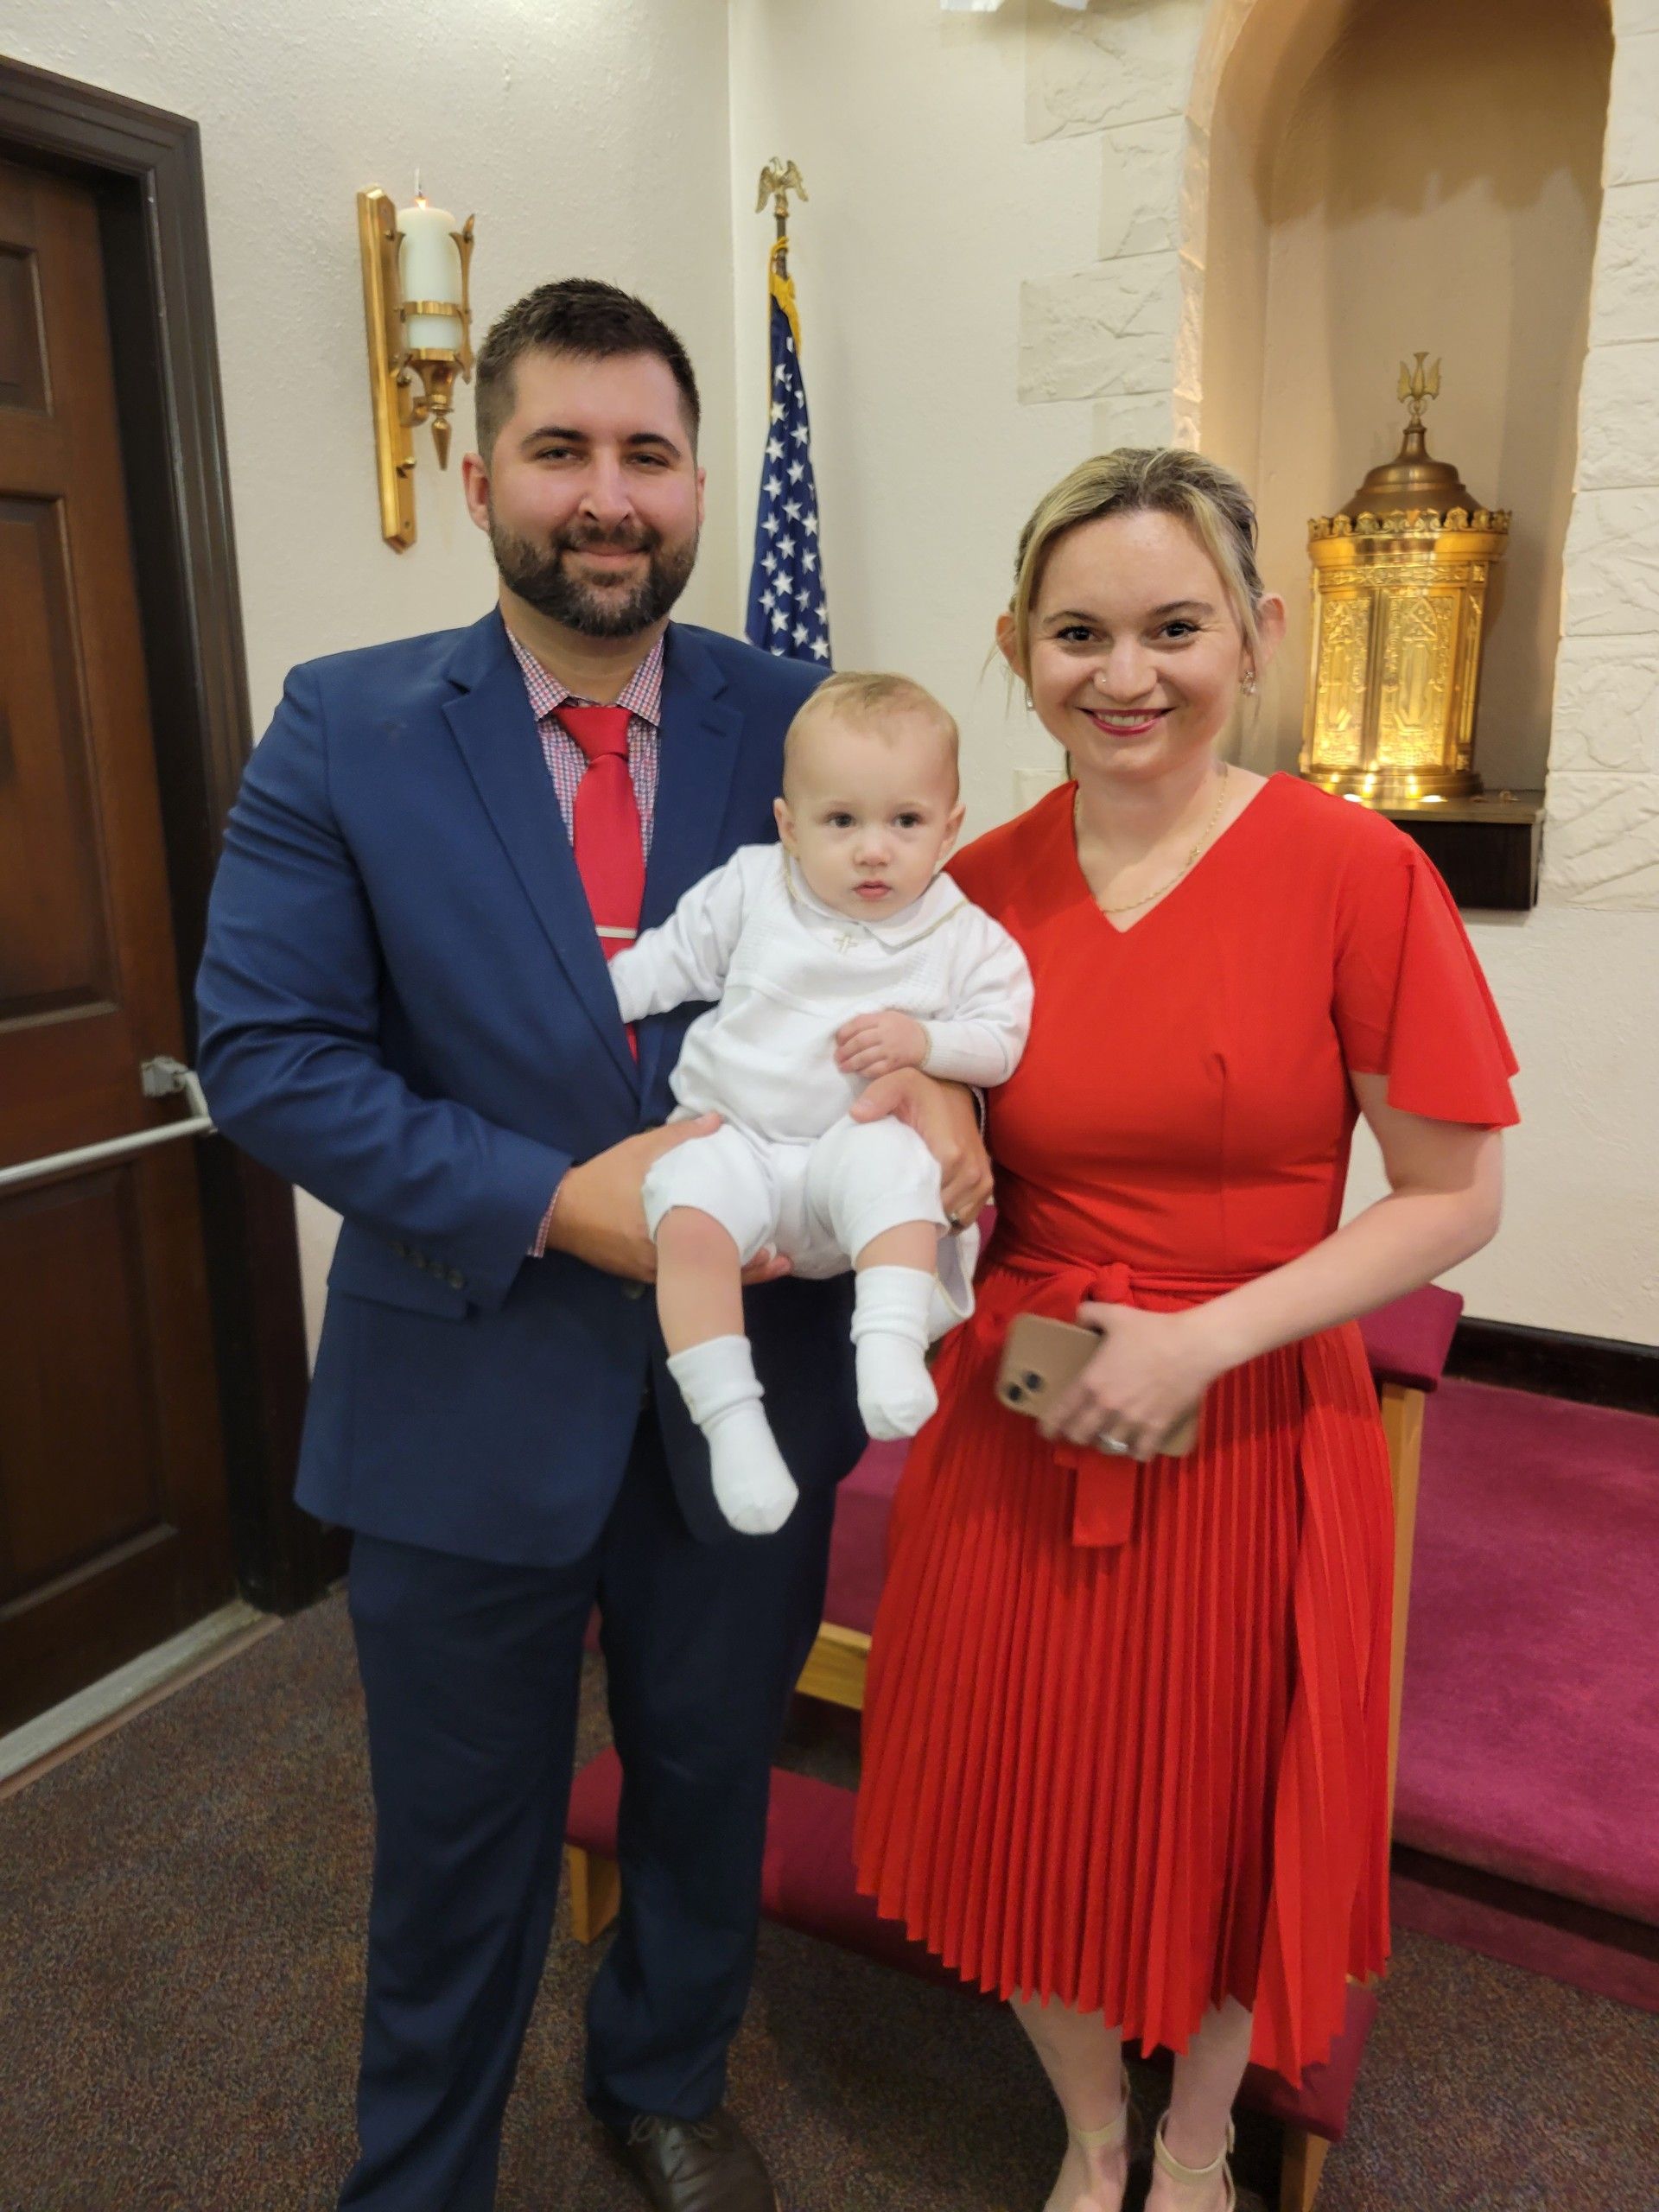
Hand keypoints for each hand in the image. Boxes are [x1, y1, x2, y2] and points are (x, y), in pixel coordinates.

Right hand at [544, 1114, 792, 1285]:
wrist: (560, 1212)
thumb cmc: (604, 1180)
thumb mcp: (640, 1151)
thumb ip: (680, 1135)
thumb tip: (718, 1121)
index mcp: (670, 1229)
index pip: (718, 1252)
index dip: (750, 1258)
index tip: (777, 1253)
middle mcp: (665, 1260)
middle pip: (716, 1274)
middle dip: (750, 1270)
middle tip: (781, 1262)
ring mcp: (655, 1273)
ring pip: (701, 1280)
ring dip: (731, 1272)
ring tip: (765, 1264)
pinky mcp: (646, 1275)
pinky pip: (683, 1277)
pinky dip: (705, 1271)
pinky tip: (722, 1260)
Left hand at [835, 1009, 929, 1079]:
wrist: (927, 1043)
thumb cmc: (903, 1029)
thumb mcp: (888, 1017)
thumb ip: (870, 1021)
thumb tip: (846, 1032)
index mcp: (883, 1019)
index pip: (857, 1023)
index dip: (844, 1032)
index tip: (838, 1040)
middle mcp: (886, 1033)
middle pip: (859, 1041)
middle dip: (844, 1051)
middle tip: (837, 1057)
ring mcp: (890, 1049)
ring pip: (864, 1057)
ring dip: (850, 1063)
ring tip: (843, 1067)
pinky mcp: (895, 1064)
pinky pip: (875, 1069)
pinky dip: (864, 1071)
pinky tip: (859, 1071)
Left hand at [849, 1069, 992, 1228]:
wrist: (953, 1092)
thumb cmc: (922, 1092)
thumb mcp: (899, 1083)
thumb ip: (878, 1095)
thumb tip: (858, 1114)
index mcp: (950, 1152)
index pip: (927, 1198)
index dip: (906, 1202)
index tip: (889, 1197)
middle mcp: (971, 1170)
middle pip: (939, 1210)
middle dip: (917, 1211)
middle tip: (896, 1202)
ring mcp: (981, 1179)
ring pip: (953, 1216)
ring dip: (933, 1213)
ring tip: (912, 1203)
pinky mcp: (986, 1184)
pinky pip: (967, 1215)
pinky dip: (950, 1214)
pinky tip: (931, 1203)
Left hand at [1040, 1302, 1223, 1458]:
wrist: (1193, 1346)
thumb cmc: (1152, 1330)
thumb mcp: (1114, 1314)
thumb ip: (1089, 1313)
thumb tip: (1077, 1317)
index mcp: (1092, 1382)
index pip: (1061, 1413)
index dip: (1049, 1426)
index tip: (1045, 1431)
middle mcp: (1108, 1407)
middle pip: (1081, 1435)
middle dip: (1075, 1435)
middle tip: (1077, 1431)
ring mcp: (1133, 1421)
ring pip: (1109, 1446)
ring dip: (1105, 1443)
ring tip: (1106, 1437)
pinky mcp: (1157, 1427)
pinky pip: (1141, 1452)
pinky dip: (1136, 1453)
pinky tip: (1136, 1448)